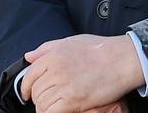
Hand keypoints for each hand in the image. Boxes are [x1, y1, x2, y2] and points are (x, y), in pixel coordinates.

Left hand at [21, 34, 142, 112]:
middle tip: (44, 102)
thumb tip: (29, 56)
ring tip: (52, 108)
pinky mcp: (74, 100)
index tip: (27, 94)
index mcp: (53, 55)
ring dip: (44, 108)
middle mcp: (55, 70)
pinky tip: (58, 111)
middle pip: (36, 91)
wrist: (122, 59)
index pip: (30, 75)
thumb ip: (47, 48)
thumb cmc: (100, 49)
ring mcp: (64, 85)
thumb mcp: (71, 41)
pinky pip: (52, 112)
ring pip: (42, 104)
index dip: (25, 87)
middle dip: (37, 99)